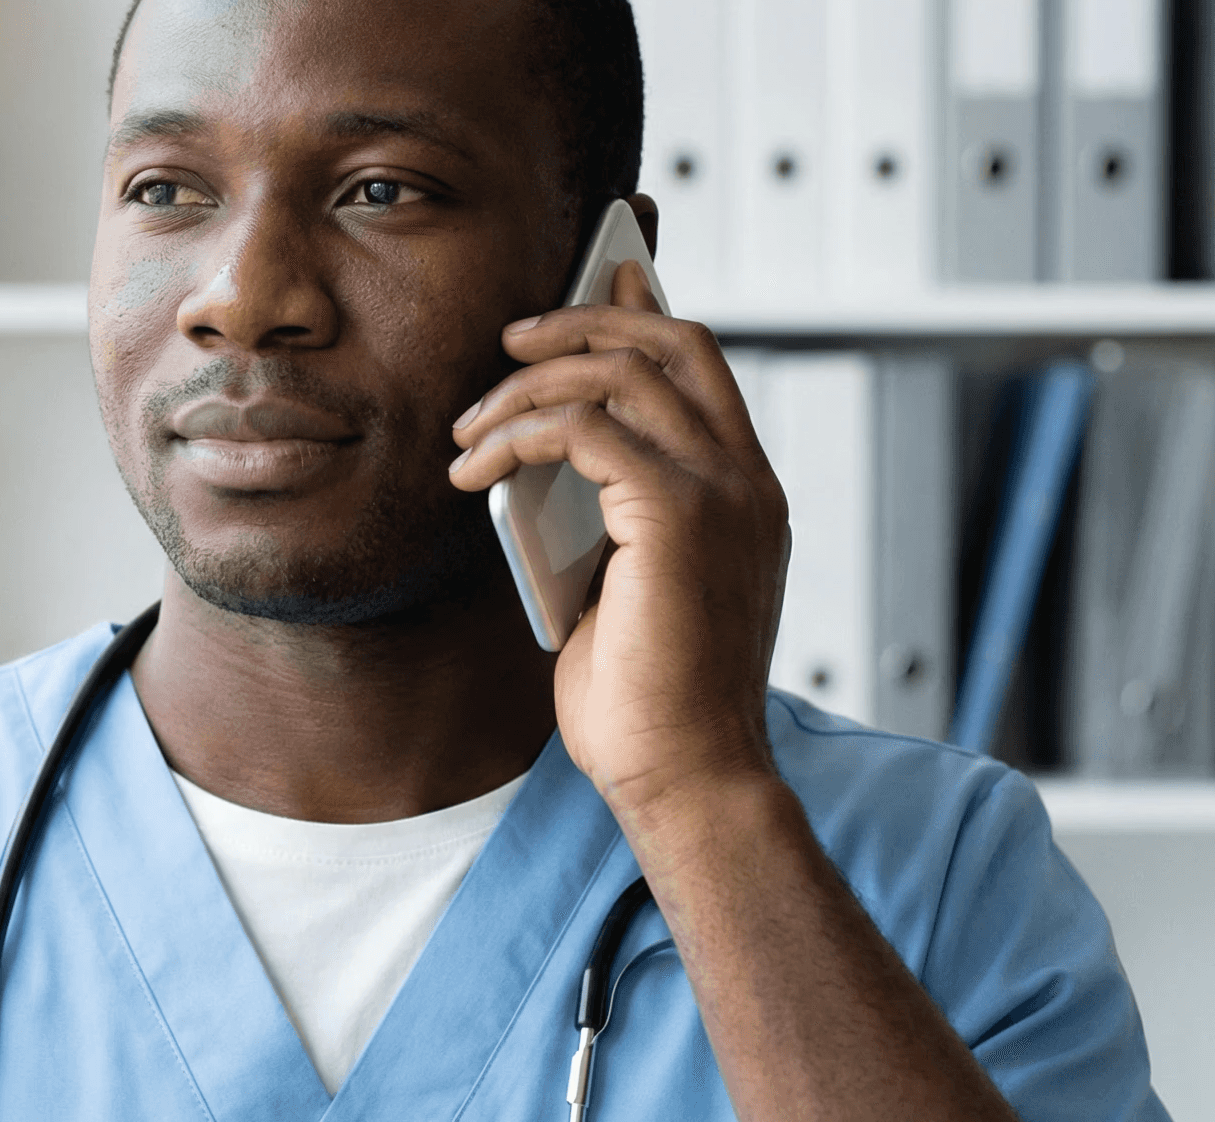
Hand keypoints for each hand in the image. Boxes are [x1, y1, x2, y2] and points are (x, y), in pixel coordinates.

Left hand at [445, 264, 790, 815]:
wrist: (683, 776)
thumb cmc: (644, 700)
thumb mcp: (619, 583)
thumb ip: (604, 513)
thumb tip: (540, 458)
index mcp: (744, 494)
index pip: (699, 365)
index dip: (641, 311)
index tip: (591, 279)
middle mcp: (747, 482)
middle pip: (670, 340)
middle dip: (582, 319)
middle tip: (508, 341)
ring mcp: (723, 495)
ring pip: (621, 372)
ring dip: (527, 387)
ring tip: (468, 431)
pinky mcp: (676, 517)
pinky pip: (585, 428)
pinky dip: (518, 435)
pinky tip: (473, 470)